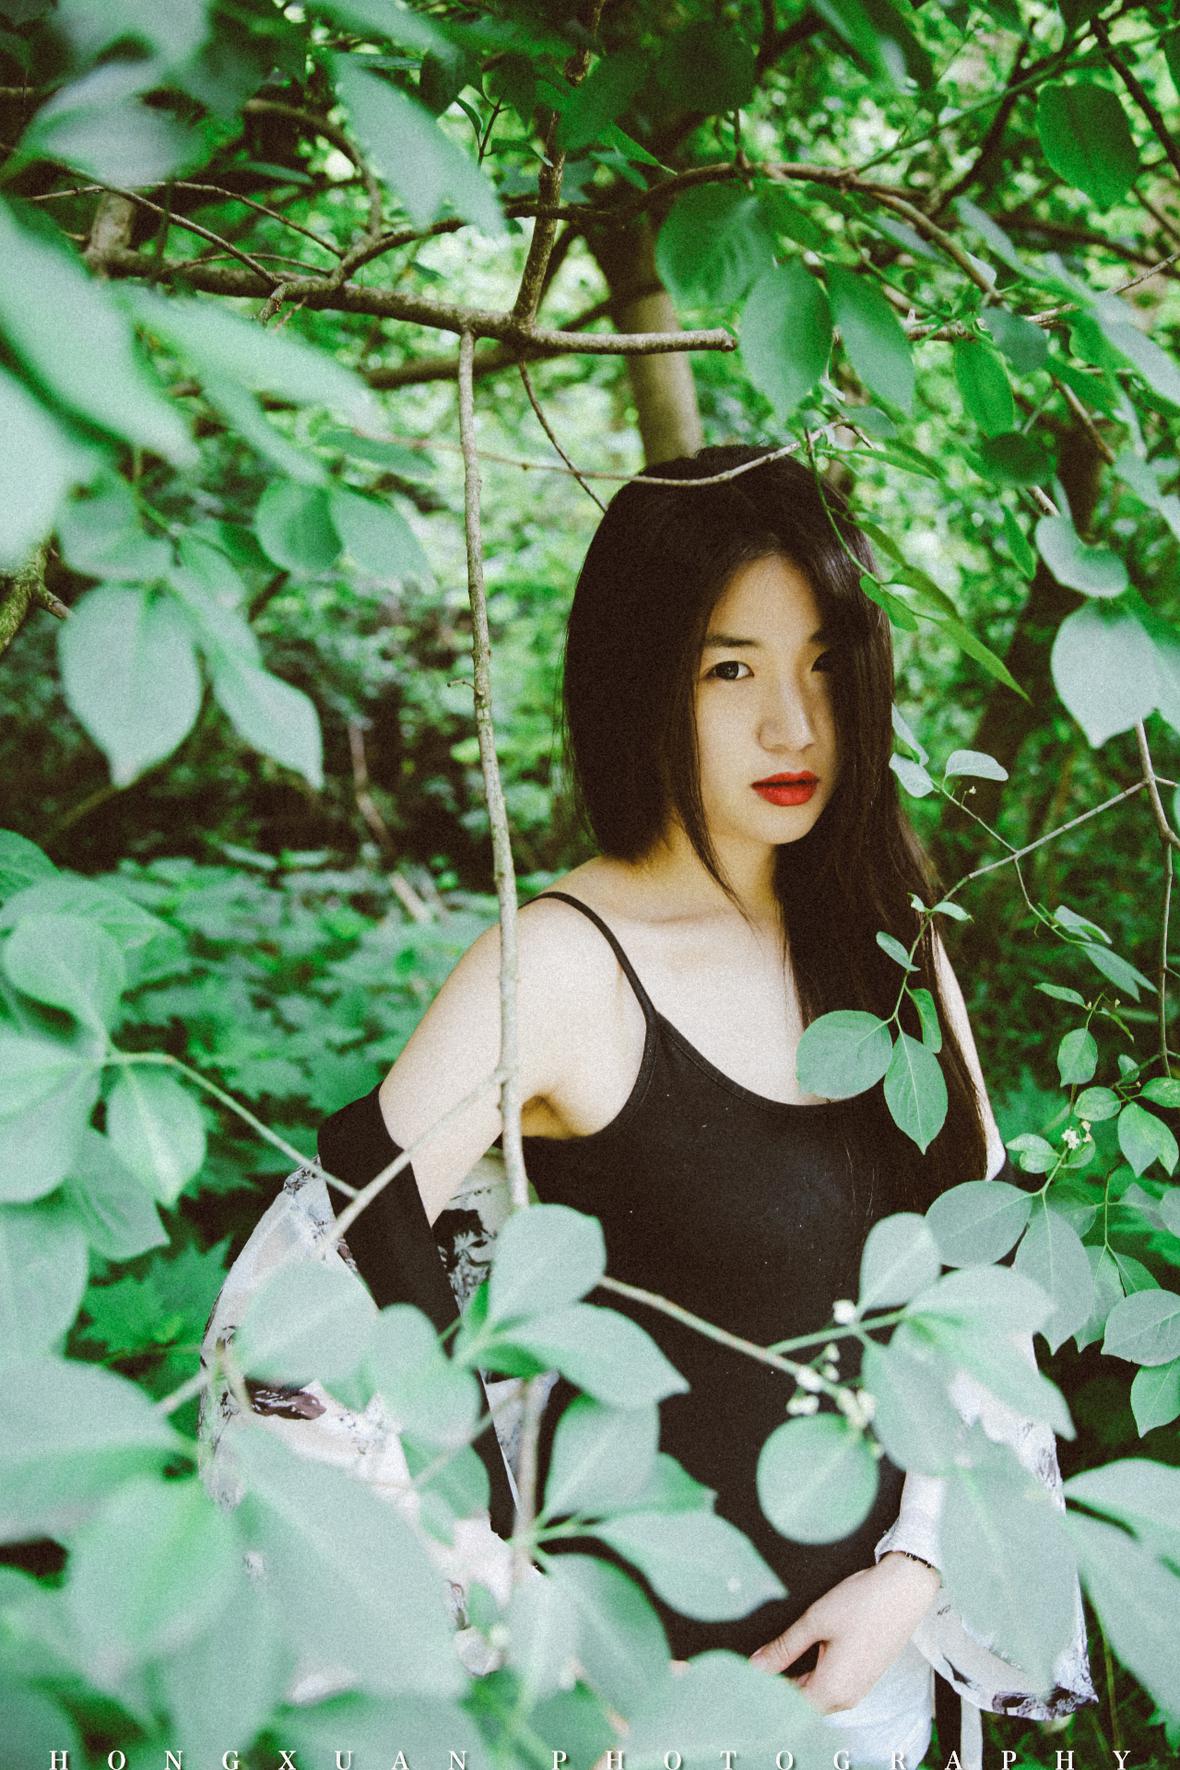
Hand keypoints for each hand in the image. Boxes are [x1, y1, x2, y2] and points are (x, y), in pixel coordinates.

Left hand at [747, 1553, 939, 1715]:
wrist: (905, 1590)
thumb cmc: (862, 1602)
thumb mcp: (815, 1621)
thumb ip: (784, 1648)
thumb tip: (756, 1665)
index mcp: (833, 1690)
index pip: (788, 1706)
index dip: (766, 1692)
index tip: (750, 1673)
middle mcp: (847, 1698)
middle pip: (802, 1703)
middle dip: (780, 1686)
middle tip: (760, 1661)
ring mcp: (858, 1689)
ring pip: (817, 1694)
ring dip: (796, 1680)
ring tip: (776, 1656)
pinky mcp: (864, 1676)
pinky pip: (831, 1685)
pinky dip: (813, 1675)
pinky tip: (803, 1653)